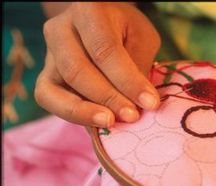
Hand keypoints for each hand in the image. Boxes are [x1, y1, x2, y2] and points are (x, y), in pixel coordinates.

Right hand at [35, 2, 160, 127]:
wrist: (100, 25)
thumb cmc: (125, 30)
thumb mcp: (141, 38)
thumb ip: (137, 65)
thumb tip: (138, 103)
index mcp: (87, 11)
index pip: (105, 51)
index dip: (127, 81)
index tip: (150, 103)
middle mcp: (60, 30)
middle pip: (78, 70)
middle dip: (108, 98)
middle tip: (133, 116)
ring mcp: (49, 55)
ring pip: (55, 90)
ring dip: (87, 111)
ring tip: (112, 123)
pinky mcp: (46, 77)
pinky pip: (50, 100)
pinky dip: (74, 116)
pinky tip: (97, 124)